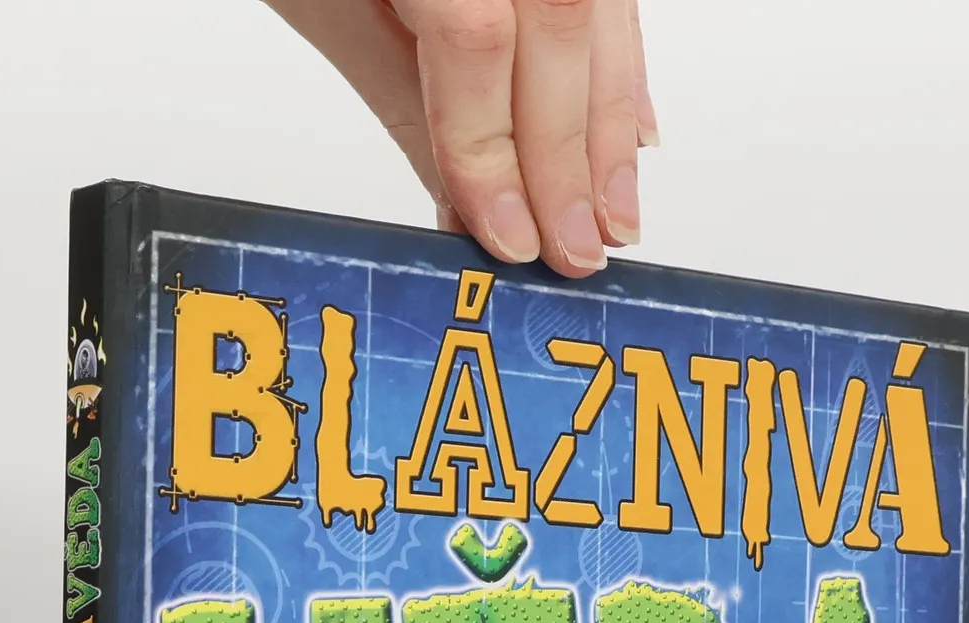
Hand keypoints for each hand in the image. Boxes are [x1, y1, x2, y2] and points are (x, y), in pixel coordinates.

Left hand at [263, 0, 656, 277]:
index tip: (511, 238)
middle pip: (560, 30)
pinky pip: (613, 1)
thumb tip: (469, 215)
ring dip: (611, 131)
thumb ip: (410, 108)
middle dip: (570, 160)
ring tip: (612, 219)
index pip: (477, 39)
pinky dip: (623, 75)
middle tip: (573, 252)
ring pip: (602, 19)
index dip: (495, 150)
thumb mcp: (335, 13)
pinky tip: (633, 138)